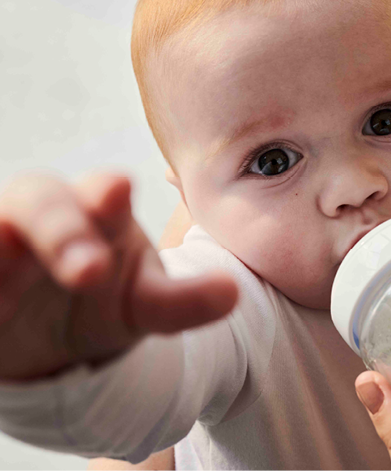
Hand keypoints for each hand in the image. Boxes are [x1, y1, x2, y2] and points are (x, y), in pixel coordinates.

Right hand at [0, 173, 237, 380]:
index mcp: (96, 213)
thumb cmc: (110, 300)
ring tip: (7, 274)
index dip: (105, 193)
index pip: (99, 193)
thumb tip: (232, 294)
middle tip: (88, 271)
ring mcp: (1, 248)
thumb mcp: (147, 304)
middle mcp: (42, 219)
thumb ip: (184, 299)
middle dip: (61, 228)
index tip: (118, 190)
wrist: (58, 335)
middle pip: (38, 201)